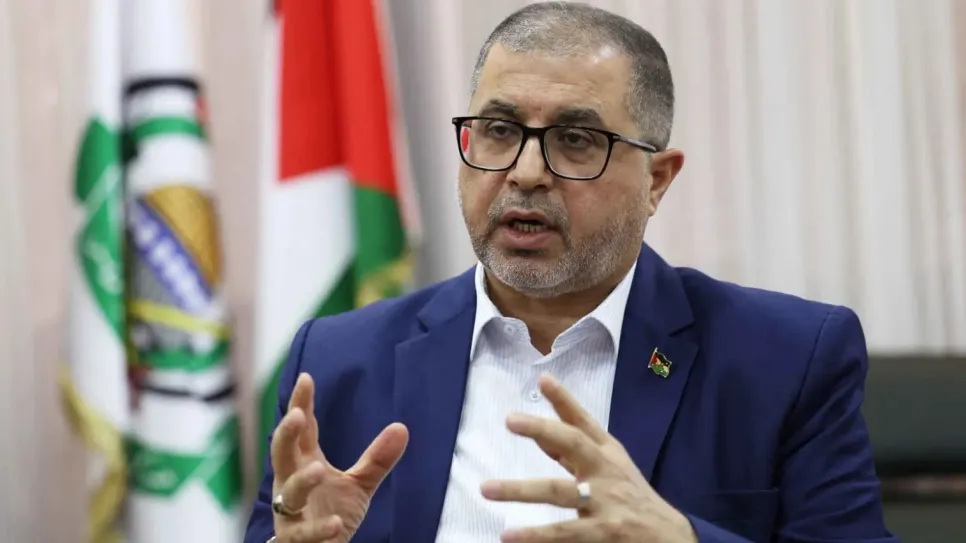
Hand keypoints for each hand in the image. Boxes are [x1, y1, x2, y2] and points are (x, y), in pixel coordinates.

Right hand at [271, 373, 408, 542]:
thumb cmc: (329, 513)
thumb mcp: (358, 486)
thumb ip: (376, 459)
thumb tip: (402, 427)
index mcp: (304, 463)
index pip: (302, 431)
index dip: (301, 405)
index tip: (306, 379)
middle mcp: (291, 484)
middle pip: (282, 454)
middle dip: (286, 435)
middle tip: (297, 416)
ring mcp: (290, 513)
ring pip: (289, 493)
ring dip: (302, 481)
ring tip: (319, 470)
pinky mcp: (294, 540)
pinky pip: (302, 534)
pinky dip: (318, 529)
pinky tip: (335, 524)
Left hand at [480, 373, 696, 542]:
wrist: (671, 537)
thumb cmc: (631, 496)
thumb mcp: (609, 467)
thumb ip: (573, 452)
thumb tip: (540, 435)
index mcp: (606, 453)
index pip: (583, 421)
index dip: (564, 399)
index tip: (543, 378)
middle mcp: (606, 472)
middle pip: (573, 444)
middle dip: (542, 429)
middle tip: (510, 419)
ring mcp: (605, 502)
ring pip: (559, 491)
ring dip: (521, 490)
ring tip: (487, 488)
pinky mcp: (604, 533)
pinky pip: (565, 533)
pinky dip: (537, 535)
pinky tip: (510, 536)